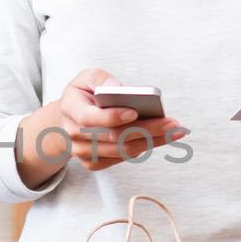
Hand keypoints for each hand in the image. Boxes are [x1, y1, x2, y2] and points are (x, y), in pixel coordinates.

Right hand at [53, 68, 188, 171]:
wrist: (64, 122)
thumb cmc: (81, 96)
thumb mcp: (85, 78)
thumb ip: (100, 78)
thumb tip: (118, 88)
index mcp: (70, 110)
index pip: (91, 118)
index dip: (113, 117)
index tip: (136, 111)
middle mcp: (75, 135)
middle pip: (115, 137)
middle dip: (147, 130)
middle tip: (173, 124)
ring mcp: (84, 153)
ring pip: (123, 150)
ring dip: (152, 141)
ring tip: (176, 131)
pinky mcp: (94, 163)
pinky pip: (124, 157)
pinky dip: (144, 147)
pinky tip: (162, 138)